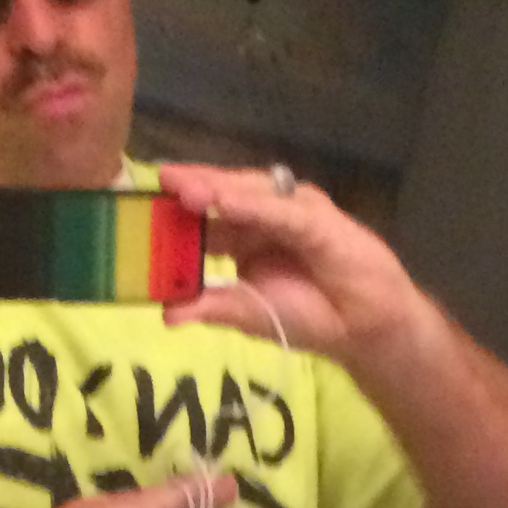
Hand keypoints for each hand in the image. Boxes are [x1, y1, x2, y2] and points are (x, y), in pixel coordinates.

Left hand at [156, 162, 437, 369]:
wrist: (365, 330)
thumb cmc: (311, 317)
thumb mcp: (250, 315)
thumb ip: (212, 308)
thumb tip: (166, 315)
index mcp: (246, 235)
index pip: (207, 214)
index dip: (178, 209)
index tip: (142, 206)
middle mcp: (267, 216)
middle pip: (225, 192)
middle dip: (193, 186)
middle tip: (160, 178)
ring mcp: (293, 212)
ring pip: (250, 193)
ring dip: (216, 187)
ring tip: (182, 185)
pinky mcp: (318, 220)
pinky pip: (280, 211)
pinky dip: (252, 205)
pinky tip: (224, 201)